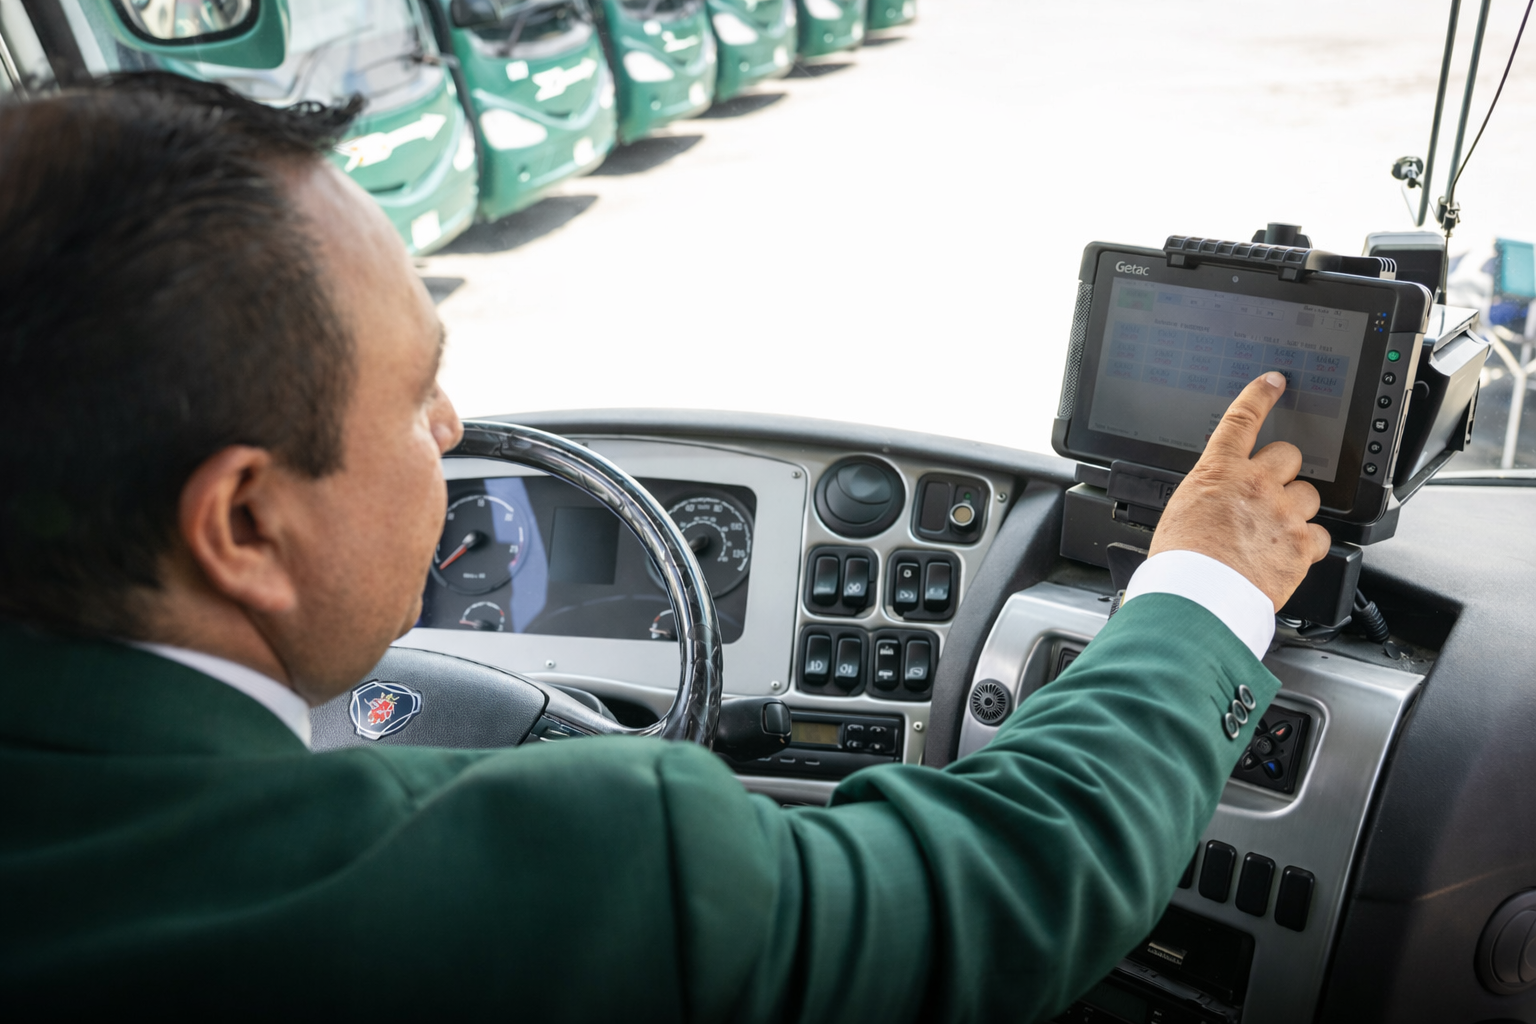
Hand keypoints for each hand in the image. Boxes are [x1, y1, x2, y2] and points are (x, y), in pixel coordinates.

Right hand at [1149, 372, 1331, 610]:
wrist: (1197, 597)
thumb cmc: (1181, 561)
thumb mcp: (1181, 512)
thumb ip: (1210, 496)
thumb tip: (1220, 499)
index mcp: (1219, 472)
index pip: (1243, 419)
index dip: (1260, 395)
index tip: (1273, 383)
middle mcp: (1256, 485)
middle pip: (1289, 456)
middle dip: (1282, 471)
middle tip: (1268, 494)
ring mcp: (1283, 513)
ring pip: (1309, 495)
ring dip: (1296, 508)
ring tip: (1274, 532)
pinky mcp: (1301, 545)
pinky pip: (1320, 535)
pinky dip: (1307, 544)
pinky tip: (1287, 555)